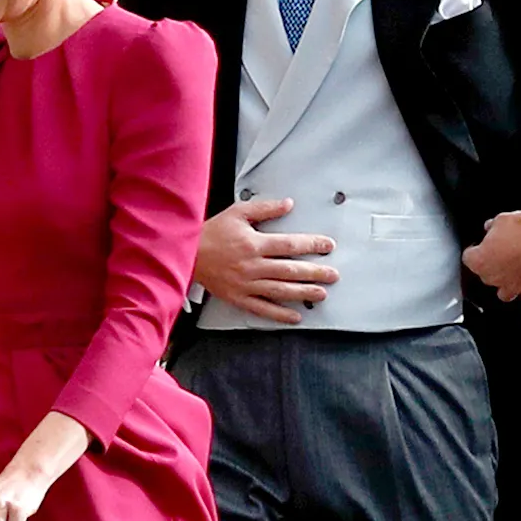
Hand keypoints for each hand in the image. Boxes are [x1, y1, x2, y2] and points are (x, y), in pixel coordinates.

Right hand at [194, 198, 338, 324]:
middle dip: (315, 272)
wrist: (186, 254)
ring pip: (280, 290)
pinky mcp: (238, 297)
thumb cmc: (212, 232)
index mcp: (254, 243)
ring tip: (321, 293)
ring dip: (303, 292)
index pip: (290, 244)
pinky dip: (280, 314)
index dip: (312, 244)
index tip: (328, 246)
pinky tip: (296, 316)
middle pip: (290, 270)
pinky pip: (262, 308)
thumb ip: (265, 208)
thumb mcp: (238, 212)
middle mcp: (253, 265)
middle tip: (333, 275)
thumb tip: (288, 204)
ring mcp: (246, 284)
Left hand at [463, 211, 520, 327]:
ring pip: (504, 294)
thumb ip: (492, 228)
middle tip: (503, 251)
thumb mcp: (500, 219)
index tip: (480, 245)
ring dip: (506, 286)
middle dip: (493, 265)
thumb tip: (491, 229)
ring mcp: (514, 286)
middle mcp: (494, 278)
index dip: (475, 250)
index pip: (469, 258)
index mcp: (480, 261)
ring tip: (511, 277)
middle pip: (486, 276)